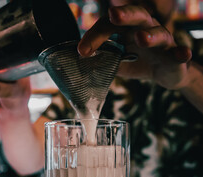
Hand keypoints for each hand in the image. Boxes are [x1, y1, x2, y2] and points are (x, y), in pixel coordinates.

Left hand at [77, 4, 191, 89]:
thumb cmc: (138, 61)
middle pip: (138, 15)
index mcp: (127, 28)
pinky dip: (181, 53)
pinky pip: (179, 53)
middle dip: (126, 14)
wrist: (165, 73)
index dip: (95, 35)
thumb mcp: (116, 61)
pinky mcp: (175, 57)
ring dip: (150, 35)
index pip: (110, 24)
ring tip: (141, 38)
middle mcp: (146, 29)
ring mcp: (163, 42)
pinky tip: (182, 54)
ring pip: (159, 33)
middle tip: (114, 14)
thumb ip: (103, 59)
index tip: (82, 51)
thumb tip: (81, 63)